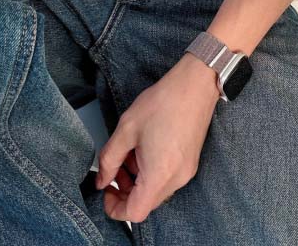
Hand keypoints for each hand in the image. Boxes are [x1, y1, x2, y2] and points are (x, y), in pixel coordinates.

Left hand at [95, 52, 220, 221]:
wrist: (195, 85)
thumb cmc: (164, 102)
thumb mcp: (126, 129)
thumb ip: (109, 159)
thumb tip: (102, 180)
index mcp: (160, 174)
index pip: (134, 212)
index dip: (115, 208)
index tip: (106, 192)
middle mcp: (177, 178)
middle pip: (146, 203)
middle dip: (125, 190)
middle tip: (115, 168)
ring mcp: (187, 170)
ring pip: (156, 190)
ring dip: (138, 180)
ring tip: (131, 152)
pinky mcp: (191, 162)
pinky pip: (168, 178)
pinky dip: (152, 171)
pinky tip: (147, 147)